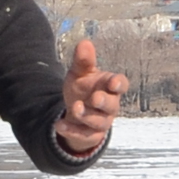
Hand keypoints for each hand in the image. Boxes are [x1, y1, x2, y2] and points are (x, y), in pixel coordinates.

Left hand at [53, 34, 126, 157]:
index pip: (120, 84)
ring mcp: (101, 121)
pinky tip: (58, 124)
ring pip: (99, 123)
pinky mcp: (91, 135)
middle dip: (104, 102)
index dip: (118, 84)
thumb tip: (84, 43)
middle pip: (112, 106)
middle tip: (94, 98)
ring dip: (87, 116)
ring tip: (74, 107)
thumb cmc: (83, 88)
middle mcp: (109, 106)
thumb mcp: (80, 73)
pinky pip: (84, 135)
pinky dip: (71, 131)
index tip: (113, 83)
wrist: (75, 111)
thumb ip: (83, 61)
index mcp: (109, 87)